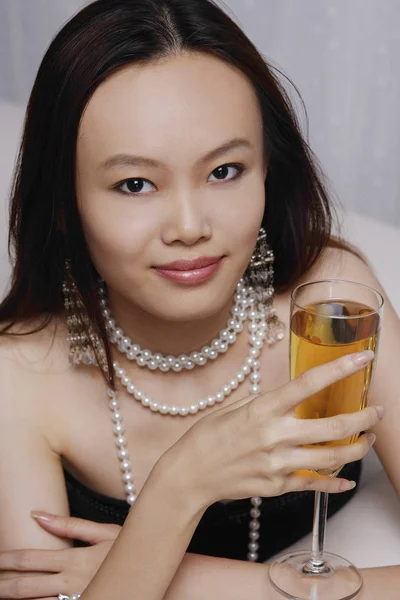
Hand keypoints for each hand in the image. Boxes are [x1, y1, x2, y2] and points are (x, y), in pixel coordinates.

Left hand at [0, 514, 119, 598]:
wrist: (158, 577)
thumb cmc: (130, 551)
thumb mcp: (103, 532)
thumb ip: (70, 525)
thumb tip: (39, 514)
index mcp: (74, 560)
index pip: (31, 560)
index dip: (7, 560)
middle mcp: (71, 583)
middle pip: (26, 586)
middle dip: (3, 585)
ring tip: (0, 595)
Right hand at [162, 350, 382, 507]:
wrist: (190, 475)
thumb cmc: (207, 437)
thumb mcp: (234, 408)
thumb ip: (266, 403)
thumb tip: (290, 398)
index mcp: (263, 408)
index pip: (309, 383)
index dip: (341, 369)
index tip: (363, 359)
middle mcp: (274, 435)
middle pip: (333, 427)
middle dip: (364, 418)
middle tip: (377, 411)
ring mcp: (278, 463)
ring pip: (331, 457)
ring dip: (357, 448)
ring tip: (367, 440)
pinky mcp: (277, 486)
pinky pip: (314, 483)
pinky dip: (335, 482)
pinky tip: (348, 479)